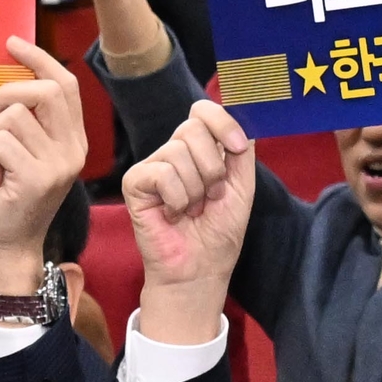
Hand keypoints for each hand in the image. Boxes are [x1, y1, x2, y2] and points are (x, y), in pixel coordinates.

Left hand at [0, 37, 86, 291]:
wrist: (8, 246)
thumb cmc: (6, 198)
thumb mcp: (17, 152)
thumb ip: (20, 121)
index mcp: (72, 140)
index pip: (65, 85)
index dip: (38, 59)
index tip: (11, 44)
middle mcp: (73, 150)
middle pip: (45, 91)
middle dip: (5, 92)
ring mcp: (59, 164)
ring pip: (13, 117)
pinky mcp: (38, 178)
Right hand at [120, 101, 258, 342]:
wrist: (200, 269)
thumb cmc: (219, 233)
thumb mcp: (241, 188)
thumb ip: (242, 153)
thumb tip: (246, 119)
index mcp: (200, 150)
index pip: (204, 112)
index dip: (223, 122)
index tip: (238, 148)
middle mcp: (175, 152)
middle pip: (193, 127)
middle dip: (213, 167)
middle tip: (210, 197)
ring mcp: (153, 166)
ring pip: (179, 152)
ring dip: (196, 189)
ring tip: (191, 210)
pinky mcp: (135, 182)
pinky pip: (162, 173)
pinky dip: (177, 199)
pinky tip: (172, 214)